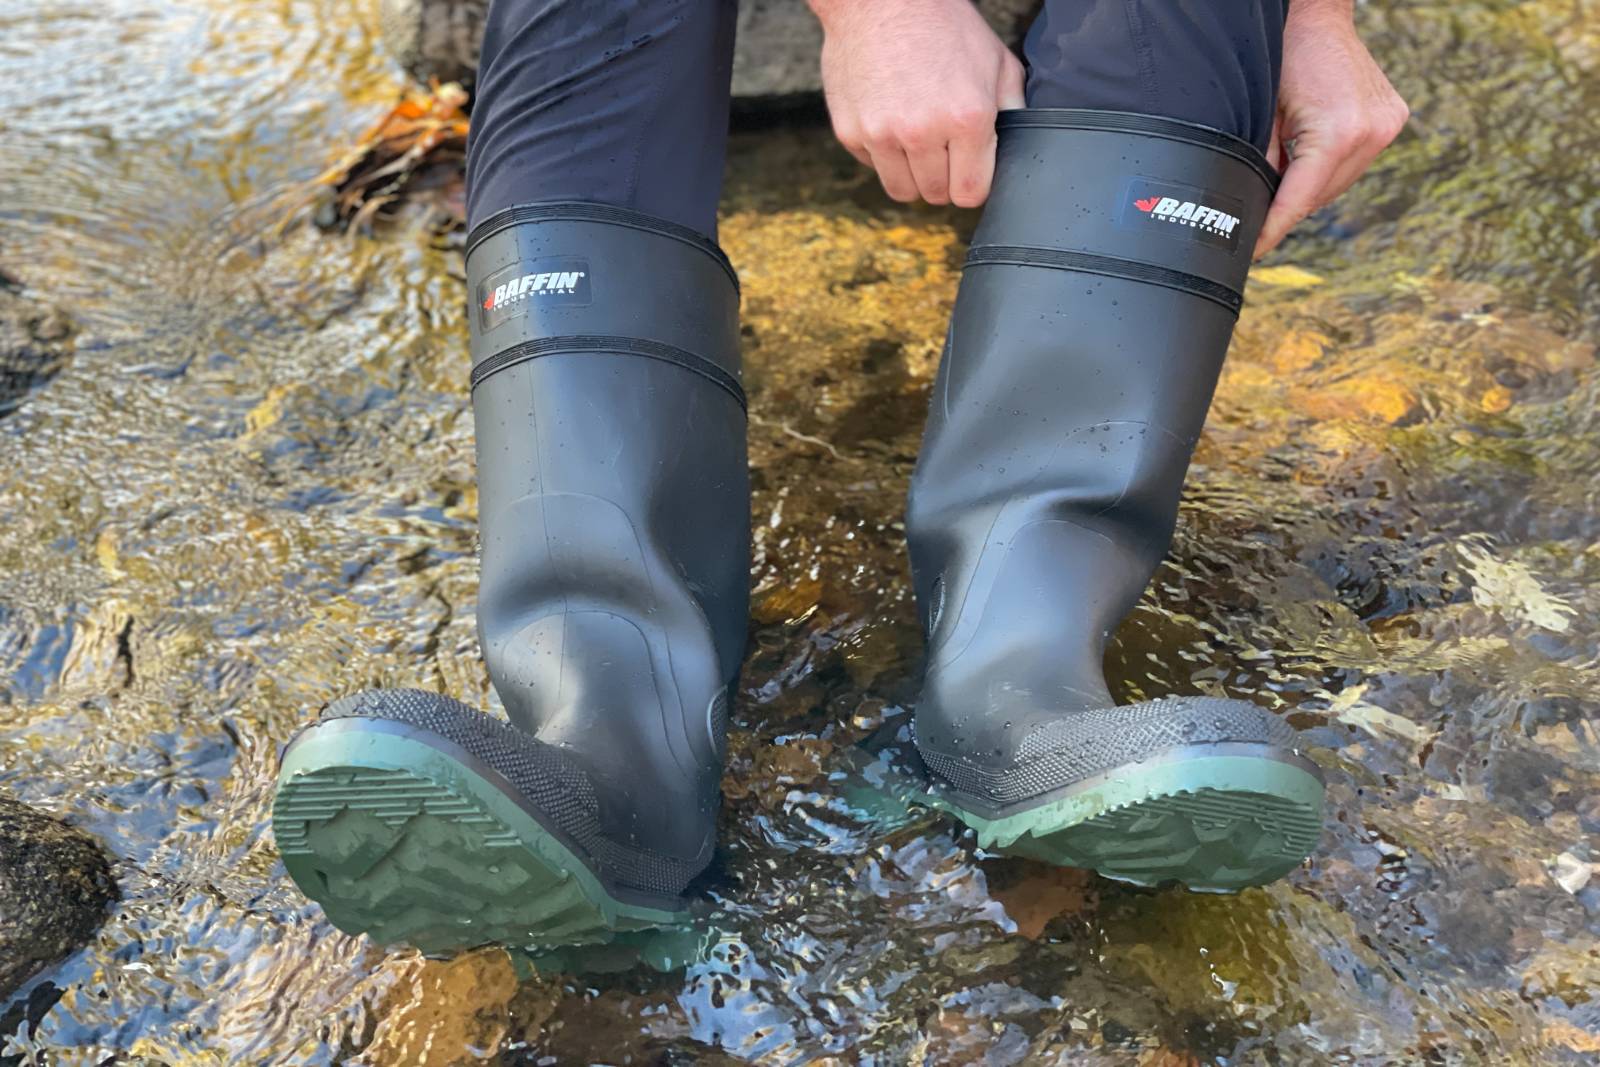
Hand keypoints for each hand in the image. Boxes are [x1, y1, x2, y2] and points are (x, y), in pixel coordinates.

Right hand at [810, 0, 1025, 206]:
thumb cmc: (943, 25)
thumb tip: (1019, 147)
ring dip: (913, 174)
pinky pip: (873, 166)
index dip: (973, 183)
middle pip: (936, 195)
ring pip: (902, 190)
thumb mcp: (996, 61)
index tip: (969, 169)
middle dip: (944, 178)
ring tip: (918, 142)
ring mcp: (882, 135)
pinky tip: (891, 119)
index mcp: (966, 118)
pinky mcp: (851, 132)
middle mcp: (922, 132)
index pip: (970, 192)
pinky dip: (883, 153)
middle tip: (944, 149)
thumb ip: (1013, 109)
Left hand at [1255, 0, 1408, 256]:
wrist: (1318, 20)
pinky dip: (1328, 169)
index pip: (1298, 200)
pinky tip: (1309, 157)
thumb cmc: (1284, 60)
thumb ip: (1262, 165)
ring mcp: (1386, 127)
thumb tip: (1256, 207)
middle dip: (1288, 208)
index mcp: (1336, 134)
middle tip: (1258, 220)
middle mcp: (1369, 134)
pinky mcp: (1391, 120)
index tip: (1254, 251)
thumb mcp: (1261, 118)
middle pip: (1320, 196)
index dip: (1273, 229)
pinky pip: (1352, 163)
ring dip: (1310, 188)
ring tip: (1282, 177)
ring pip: (1338, 183)